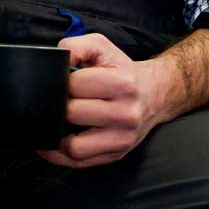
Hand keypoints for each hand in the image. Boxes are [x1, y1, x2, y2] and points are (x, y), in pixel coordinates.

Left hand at [38, 33, 178, 169]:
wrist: (155, 93)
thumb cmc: (122, 71)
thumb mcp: (102, 47)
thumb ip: (75, 46)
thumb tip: (56, 59)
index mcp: (122, 84)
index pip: (74, 86)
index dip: (61, 82)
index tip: (62, 82)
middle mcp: (126, 114)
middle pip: (72, 114)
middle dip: (60, 106)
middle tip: (59, 100)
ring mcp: (122, 138)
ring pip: (74, 147)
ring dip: (57, 135)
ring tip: (53, 123)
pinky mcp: (117, 154)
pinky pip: (80, 162)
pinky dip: (60, 155)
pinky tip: (54, 142)